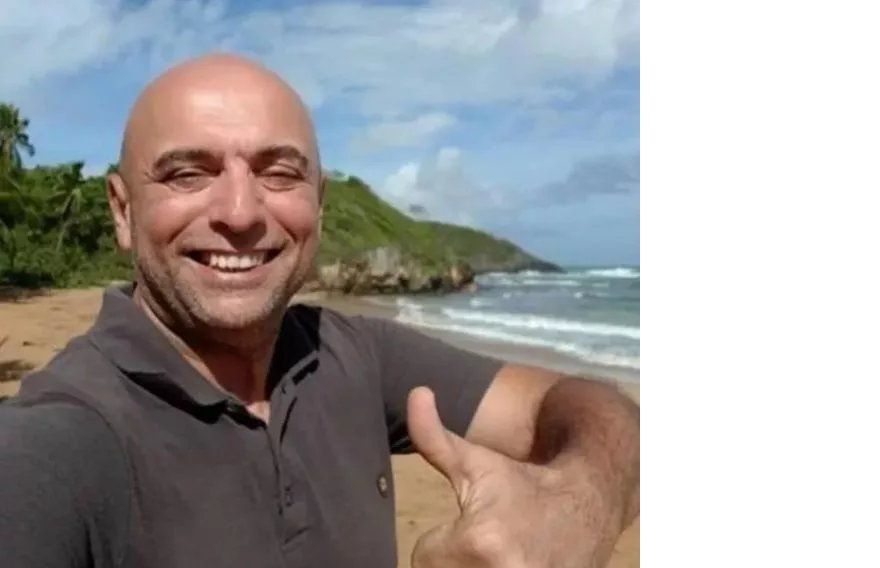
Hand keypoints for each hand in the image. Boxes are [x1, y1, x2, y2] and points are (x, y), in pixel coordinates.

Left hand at [407, 387, 620, 567]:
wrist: (589, 505)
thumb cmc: (525, 484)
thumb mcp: (477, 461)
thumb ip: (434, 436)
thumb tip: (415, 393)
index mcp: (478, 540)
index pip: (423, 557)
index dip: (445, 540)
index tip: (475, 525)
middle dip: (458, 559)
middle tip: (490, 541)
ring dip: (474, 567)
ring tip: (501, 554)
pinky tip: (512, 562)